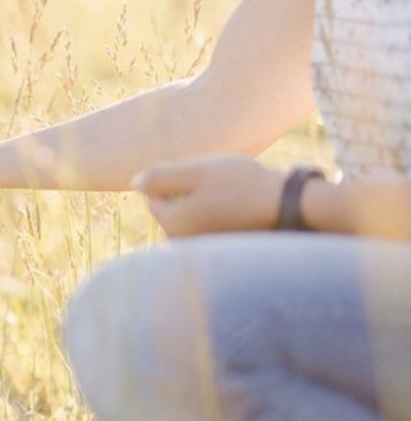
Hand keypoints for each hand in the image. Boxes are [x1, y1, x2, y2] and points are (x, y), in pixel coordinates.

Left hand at [132, 155, 285, 238]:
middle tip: (217, 186)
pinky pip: (205, 225)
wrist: (285, 205)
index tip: (201, 177)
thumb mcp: (196, 171)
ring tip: (228, 197)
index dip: (175, 179)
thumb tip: (134, 182)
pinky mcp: (219, 249)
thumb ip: (160, 176)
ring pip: (188, 215)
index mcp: (172, 224)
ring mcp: (202, 249)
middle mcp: (183, 243)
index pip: (153, 196)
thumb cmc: (240, 184)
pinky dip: (215, 214)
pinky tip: (236, 209)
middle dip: (186, 193)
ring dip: (202, 203)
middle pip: (170, 208)